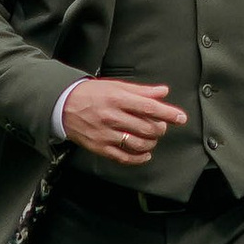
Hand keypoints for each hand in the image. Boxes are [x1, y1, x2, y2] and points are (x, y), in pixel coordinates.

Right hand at [61, 76, 186, 168]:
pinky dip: (139, 158)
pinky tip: (145, 153)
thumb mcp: (116, 86)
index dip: (168, 113)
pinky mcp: (100, 147)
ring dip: (151, 142)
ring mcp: (106, 134)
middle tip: (162, 126)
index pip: (149, 107)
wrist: (63, 106)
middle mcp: (112, 117)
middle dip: (160, 128)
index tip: (181, 117)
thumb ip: (141, 91)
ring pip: (138, 144)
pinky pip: (124, 157)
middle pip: (146, 127)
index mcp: (118, 99)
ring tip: (152, 138)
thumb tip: (163, 92)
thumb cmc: (92, 94)